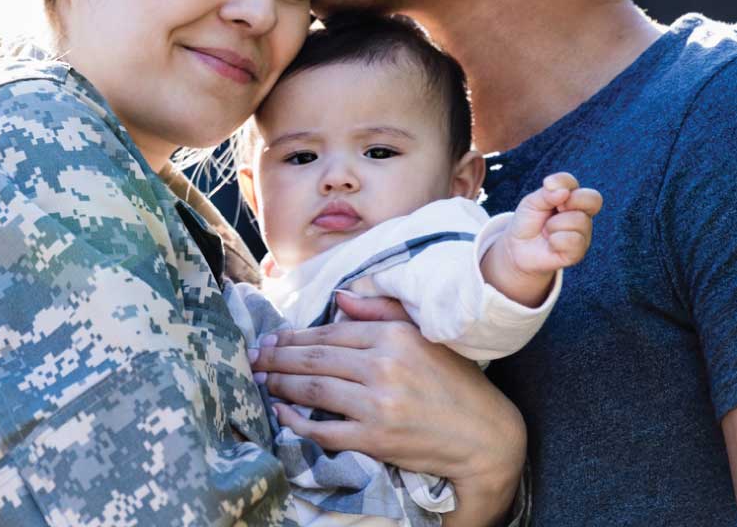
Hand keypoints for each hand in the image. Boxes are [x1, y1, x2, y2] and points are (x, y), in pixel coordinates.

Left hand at [250, 293, 523, 522]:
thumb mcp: (423, 336)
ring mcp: (378, 404)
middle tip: (253, 358)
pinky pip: (324, 430)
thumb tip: (339, 297)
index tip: (271, 339)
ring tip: (261, 381)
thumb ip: (380, 312)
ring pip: (313, 390)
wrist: (484, 436)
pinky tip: (282, 415)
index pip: (330, 332)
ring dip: (280, 385)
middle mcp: (383, 367)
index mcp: (393, 336)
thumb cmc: (453, 383)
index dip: (294, 336)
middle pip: (314, 359)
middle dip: (276, 358)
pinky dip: (297, 423)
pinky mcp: (376, 438)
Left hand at [501, 172, 602, 275]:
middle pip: (592, 199)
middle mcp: (583, 215)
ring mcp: (583, 234)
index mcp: (574, 199)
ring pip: (579, 220)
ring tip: (547, 231)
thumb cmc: (529, 221)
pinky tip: (551, 243)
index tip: (547, 186)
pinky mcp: (578, 252)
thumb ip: (547, 194)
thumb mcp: (532, 202)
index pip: (577, 183)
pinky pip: (574, 241)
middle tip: (555, 210)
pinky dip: (556, 240)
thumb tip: (564, 192)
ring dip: (554, 225)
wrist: (517, 247)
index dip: (562, 183)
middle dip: (569, 202)